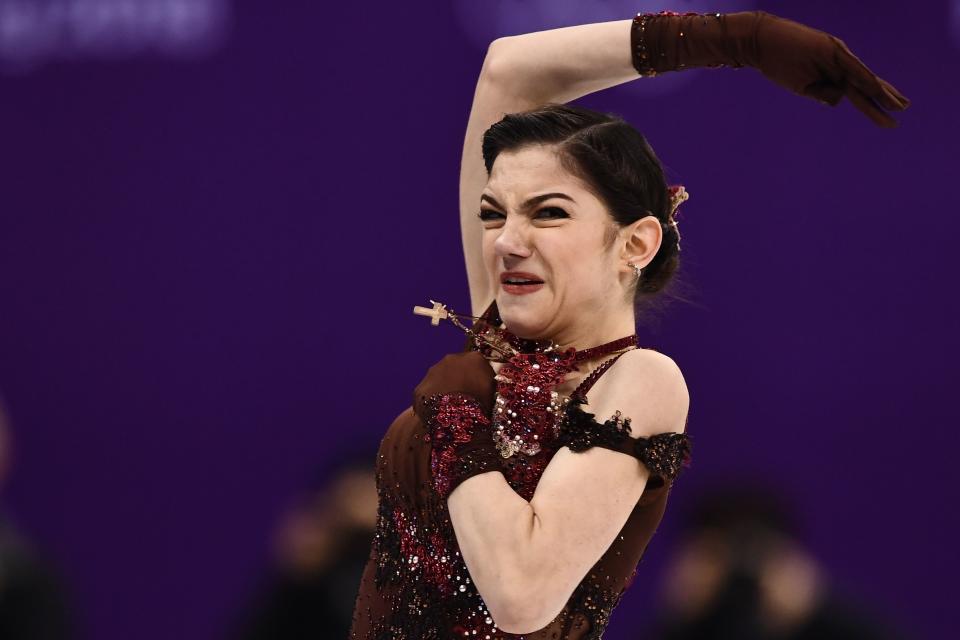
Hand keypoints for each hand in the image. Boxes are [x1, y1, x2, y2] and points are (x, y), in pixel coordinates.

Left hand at [412, 351, 495, 420]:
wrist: (457, 416)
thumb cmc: (483, 403)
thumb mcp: (496, 392)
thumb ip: (492, 383)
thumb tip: (493, 383)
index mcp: (475, 358)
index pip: (477, 365)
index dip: (478, 378)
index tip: (479, 390)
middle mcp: (452, 358)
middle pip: (457, 368)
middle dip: (459, 380)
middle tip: (464, 398)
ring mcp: (433, 371)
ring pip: (440, 379)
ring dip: (445, 389)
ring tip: (451, 407)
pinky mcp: (420, 387)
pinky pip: (428, 394)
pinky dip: (433, 402)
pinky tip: (439, 414)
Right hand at [754, 11, 910, 126]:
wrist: (760, 42)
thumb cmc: (778, 63)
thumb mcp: (801, 86)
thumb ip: (821, 93)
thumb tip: (839, 99)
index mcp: (833, 74)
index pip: (860, 91)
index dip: (876, 103)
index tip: (891, 117)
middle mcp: (839, 63)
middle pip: (867, 84)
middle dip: (886, 99)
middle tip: (905, 109)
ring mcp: (835, 55)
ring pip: (863, 76)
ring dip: (881, 92)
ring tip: (899, 105)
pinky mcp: (828, 48)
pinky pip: (849, 65)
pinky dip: (864, 77)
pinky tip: (876, 88)